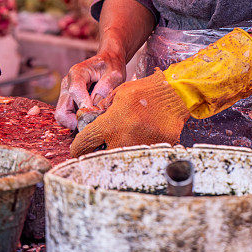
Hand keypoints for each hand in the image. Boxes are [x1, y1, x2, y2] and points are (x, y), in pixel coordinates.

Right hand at [55, 51, 125, 129]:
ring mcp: (66, 93)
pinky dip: (79, 120)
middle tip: (94, 121)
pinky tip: (92, 115)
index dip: (85, 105)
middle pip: (62, 111)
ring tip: (95, 117)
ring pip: (63, 117)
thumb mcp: (114, 75)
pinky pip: (68, 117)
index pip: (75, 91)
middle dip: (77, 121)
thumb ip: (105, 89)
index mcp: (77, 72)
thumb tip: (94, 107)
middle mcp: (67, 83)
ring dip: (78, 121)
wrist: (108, 62)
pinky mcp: (68, 101)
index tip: (97, 112)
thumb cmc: (111, 67)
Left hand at [69, 69, 189, 156]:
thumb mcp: (118, 94)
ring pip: (118, 159)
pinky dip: (134, 151)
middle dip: (97, 152)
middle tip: (98, 146)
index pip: (84, 144)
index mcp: (110, 125)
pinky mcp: (153, 152)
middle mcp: (123, 140)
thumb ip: (102, 110)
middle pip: (99, 157)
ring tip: (120, 141)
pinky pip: (137, 157)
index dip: (77, 147)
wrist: (175, 95)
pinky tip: (137, 139)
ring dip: (115, 152)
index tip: (78, 148)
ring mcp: (139, 149)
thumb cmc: (145, 91)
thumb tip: (88, 122)